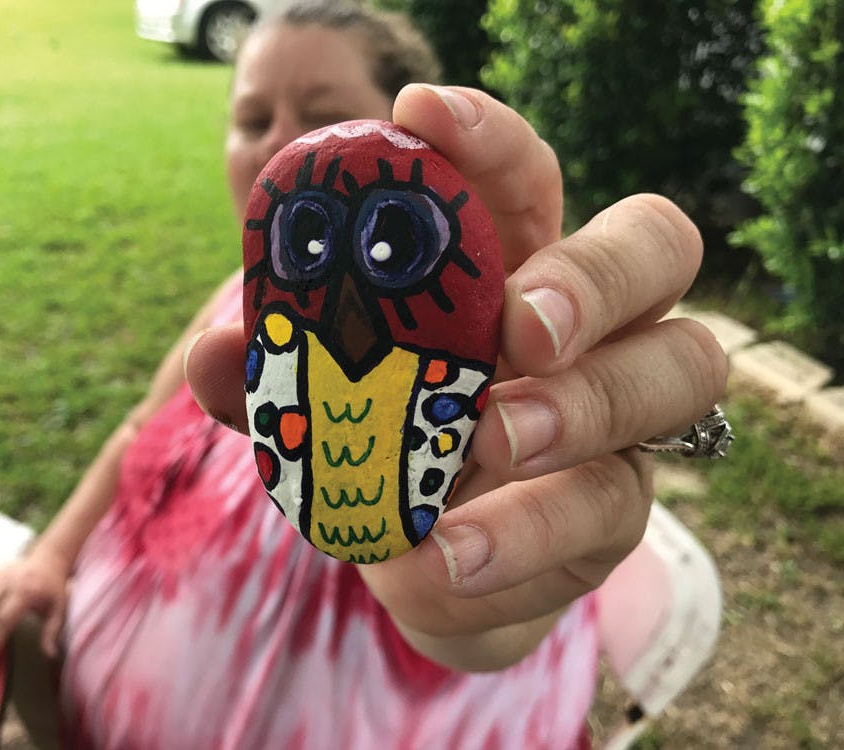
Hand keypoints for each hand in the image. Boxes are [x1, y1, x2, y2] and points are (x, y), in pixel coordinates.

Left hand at [184, 85, 727, 668]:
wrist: (425, 564)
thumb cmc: (386, 450)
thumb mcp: (328, 407)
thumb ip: (280, 378)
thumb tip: (216, 352)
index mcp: (511, 270)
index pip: (526, 177)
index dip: (487, 139)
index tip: (417, 114)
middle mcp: (590, 325)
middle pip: (659, 246)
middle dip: (591, 275)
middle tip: (516, 328)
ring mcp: (622, 414)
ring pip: (681, 369)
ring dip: (581, 407)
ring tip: (488, 445)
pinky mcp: (618, 508)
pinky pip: (610, 507)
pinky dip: (522, 535)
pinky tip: (441, 556)